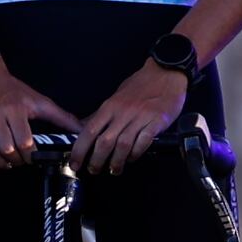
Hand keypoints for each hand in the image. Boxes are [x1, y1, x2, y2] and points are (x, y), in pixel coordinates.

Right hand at [0, 70, 70, 167]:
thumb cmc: (13, 89)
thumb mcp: (39, 100)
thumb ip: (61, 117)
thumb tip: (82, 129)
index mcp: (17, 109)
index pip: (25, 141)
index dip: (30, 156)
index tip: (32, 159)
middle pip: (6, 148)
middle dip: (15, 160)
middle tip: (18, 162)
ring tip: (4, 163)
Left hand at [76, 60, 196, 171]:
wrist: (166, 72)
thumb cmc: (140, 85)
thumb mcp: (116, 97)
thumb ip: (102, 114)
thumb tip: (83, 128)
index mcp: (110, 106)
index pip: (89, 131)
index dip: (80, 150)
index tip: (75, 163)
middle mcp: (123, 112)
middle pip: (104, 142)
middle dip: (96, 160)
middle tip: (94, 170)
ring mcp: (140, 117)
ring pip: (123, 145)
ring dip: (116, 161)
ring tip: (114, 169)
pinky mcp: (156, 121)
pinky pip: (143, 142)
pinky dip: (136, 153)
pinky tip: (132, 158)